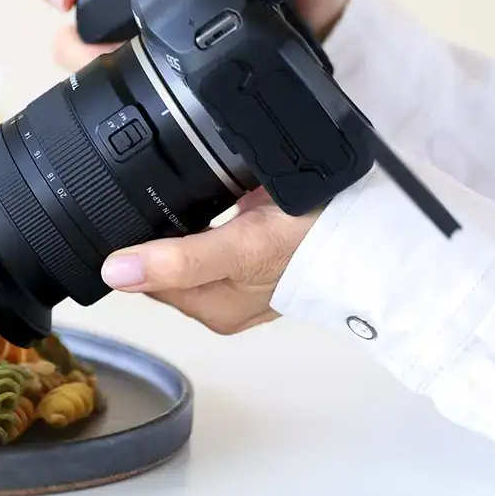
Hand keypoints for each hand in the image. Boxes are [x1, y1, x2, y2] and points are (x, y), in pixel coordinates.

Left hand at [100, 189, 317, 333]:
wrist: (379, 222)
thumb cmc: (317, 243)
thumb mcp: (242, 250)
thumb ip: (180, 262)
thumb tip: (115, 273)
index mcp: (213, 309)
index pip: (145, 280)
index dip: (130, 248)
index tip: (120, 208)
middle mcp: (224, 295)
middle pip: (165, 259)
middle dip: (160, 226)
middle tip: (165, 188)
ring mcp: (244, 268)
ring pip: (188, 239)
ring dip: (186, 212)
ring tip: (198, 186)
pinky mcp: (260, 243)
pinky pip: (218, 225)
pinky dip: (214, 204)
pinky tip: (221, 187)